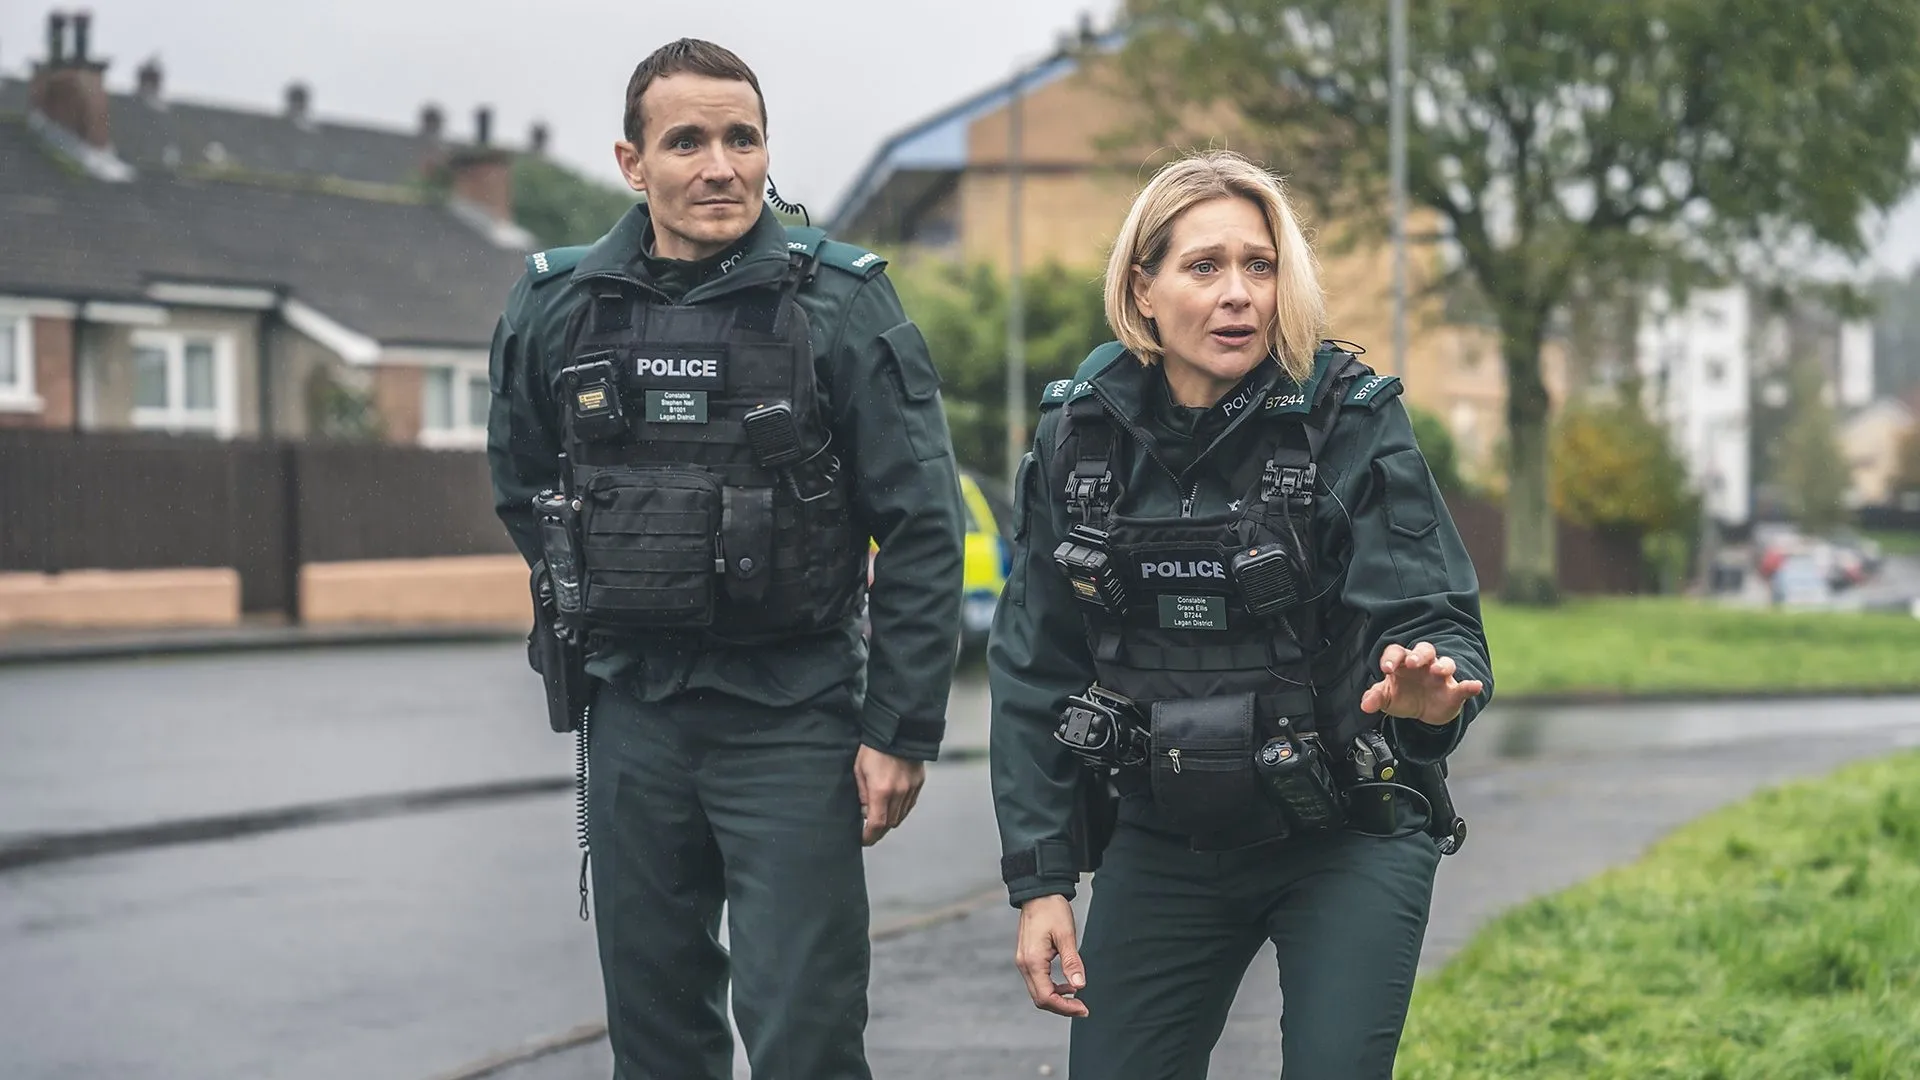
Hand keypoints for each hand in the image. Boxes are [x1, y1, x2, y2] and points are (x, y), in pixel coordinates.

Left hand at [853, 745, 924, 846]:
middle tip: (869, 830)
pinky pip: (910, 804)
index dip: (869, 836)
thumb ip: (862, 794)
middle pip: (890, 823)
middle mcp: (899, 792)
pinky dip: (901, 809)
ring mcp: (911, 788)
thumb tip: (865, 812)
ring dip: (890, 820)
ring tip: (880, 816)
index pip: (877, 824)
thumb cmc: (873, 749)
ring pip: (901, 816)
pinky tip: (893, 804)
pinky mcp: (919, 783)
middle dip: (879, 830)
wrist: (898, 731)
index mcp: (881, 791)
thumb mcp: (859, 770)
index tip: (864, 840)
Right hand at [1016, 895, 1087, 1017]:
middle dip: (1062, 1007)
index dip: (1066, 1007)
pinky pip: (1037, 981)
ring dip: (1057, 999)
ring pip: (1038, 992)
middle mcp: (1024, 965)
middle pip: (1040, 999)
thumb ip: (1072, 962)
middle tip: (1083, 1008)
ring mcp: (1023, 961)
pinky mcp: (1027, 958)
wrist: (1038, 892)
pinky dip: (1052, 988)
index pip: (1046, 997)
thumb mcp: (1066, 935)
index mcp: (1033, 961)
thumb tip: (1080, 986)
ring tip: (1077, 997)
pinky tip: (1067, 984)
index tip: (1084, 1008)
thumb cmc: (1052, 909)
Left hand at [1359, 641, 1484, 726]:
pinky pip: (1464, 686)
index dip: (1391, 658)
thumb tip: (1365, 705)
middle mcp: (1423, 665)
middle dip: (1418, 655)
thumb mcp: (1387, 698)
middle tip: (1412, 662)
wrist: (1423, 713)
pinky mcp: (1454, 691)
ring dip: (1442, 665)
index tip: (1386, 669)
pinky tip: (1474, 686)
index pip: (1396, 652)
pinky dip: (1470, 686)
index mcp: (1403, 663)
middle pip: (1423, 650)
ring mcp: (1440, 676)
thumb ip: (1375, 698)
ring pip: (1445, 662)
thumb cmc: (1403, 696)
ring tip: (1438, 671)